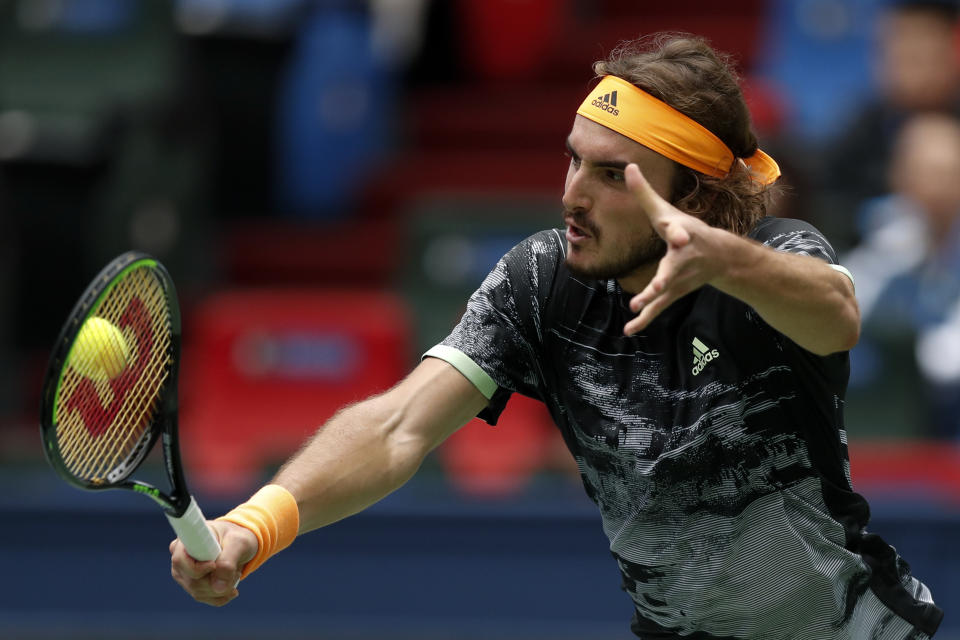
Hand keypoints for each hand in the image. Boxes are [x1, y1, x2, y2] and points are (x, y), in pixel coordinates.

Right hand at [170, 520, 257, 605]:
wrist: (238, 544)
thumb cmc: (236, 538)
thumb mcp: (239, 543)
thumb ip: (228, 562)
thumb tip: (217, 588)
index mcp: (188, 540)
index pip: (180, 559)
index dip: (196, 568)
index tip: (214, 565)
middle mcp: (181, 557)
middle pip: (192, 581)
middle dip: (217, 581)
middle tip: (236, 571)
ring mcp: (183, 573)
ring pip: (198, 592)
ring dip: (221, 589)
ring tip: (235, 574)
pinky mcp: (190, 584)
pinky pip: (203, 597)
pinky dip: (220, 596)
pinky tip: (232, 589)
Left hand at [622, 163, 726, 335]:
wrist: (720, 258)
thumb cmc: (687, 229)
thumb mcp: (667, 211)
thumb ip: (645, 193)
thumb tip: (629, 166)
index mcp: (682, 234)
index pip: (678, 231)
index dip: (678, 232)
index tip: (678, 234)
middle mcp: (683, 259)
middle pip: (674, 267)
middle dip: (668, 274)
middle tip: (661, 283)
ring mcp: (679, 278)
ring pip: (665, 290)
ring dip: (652, 298)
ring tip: (636, 305)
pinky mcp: (674, 293)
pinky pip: (658, 308)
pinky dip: (643, 320)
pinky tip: (628, 331)